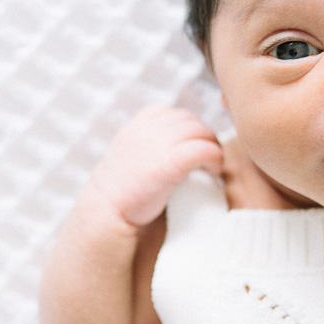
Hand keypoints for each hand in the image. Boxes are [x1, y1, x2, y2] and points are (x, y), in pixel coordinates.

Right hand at [87, 105, 221, 229]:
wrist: (108, 210)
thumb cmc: (124, 186)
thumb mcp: (131, 149)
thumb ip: (150, 137)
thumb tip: (181, 134)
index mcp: (140, 122)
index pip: (174, 113)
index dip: (188, 129)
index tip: (191, 147)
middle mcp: (149, 128)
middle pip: (191, 121)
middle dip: (203, 138)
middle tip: (208, 158)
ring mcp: (159, 143)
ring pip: (202, 133)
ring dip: (212, 147)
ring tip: (211, 165)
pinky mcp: (170, 162)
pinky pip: (205, 150)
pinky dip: (215, 159)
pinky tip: (213, 171)